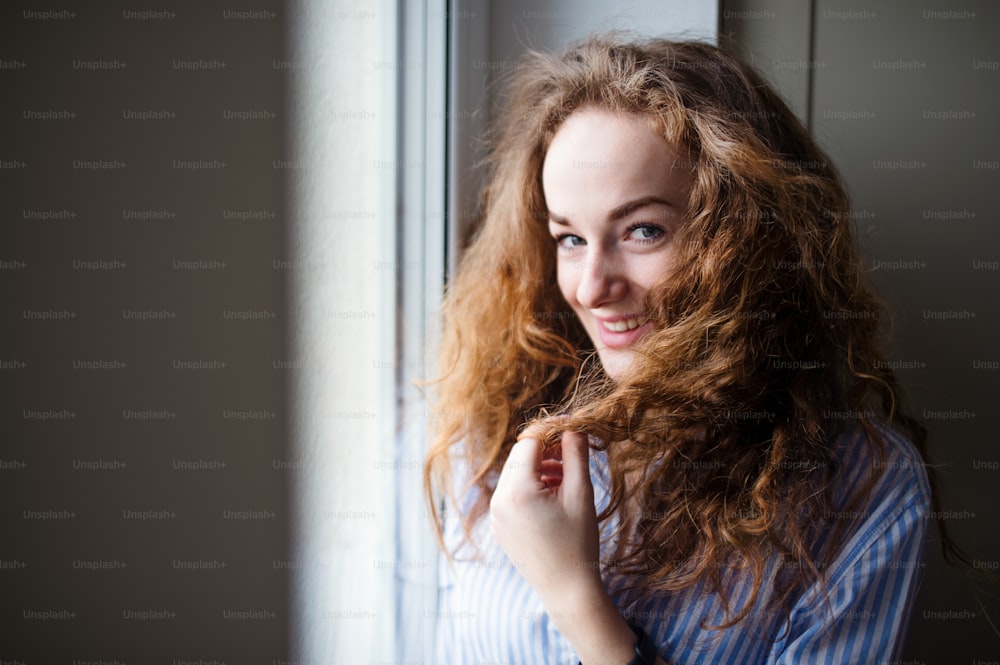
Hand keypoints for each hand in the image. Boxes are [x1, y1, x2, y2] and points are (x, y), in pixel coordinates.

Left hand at [489, 425, 602, 611]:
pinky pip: (511, 495)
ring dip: (538, 471)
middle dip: (545, 454)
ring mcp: (496, 515)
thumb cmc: (578, 541)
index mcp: (518, 490)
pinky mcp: (499, 526)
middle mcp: (499, 500)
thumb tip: (571, 427)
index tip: (571, 434)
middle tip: (571, 461)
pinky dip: (529, 490)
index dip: (551, 433)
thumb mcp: (581, 493)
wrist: (567, 588)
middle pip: (520, 458)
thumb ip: (575, 454)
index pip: (529, 442)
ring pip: (515, 475)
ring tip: (564, 483)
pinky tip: (552, 501)